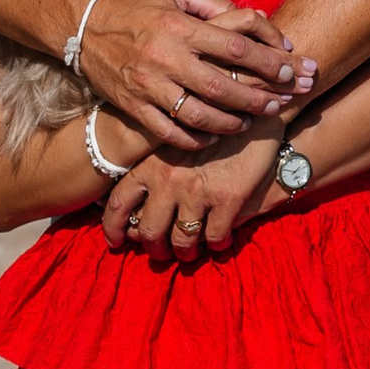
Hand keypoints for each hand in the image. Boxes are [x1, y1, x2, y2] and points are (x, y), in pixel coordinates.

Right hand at [81, 0, 316, 153]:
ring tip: (249, 123)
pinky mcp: (133, 106)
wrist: (81, 23)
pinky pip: (170, 132)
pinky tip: (214, 136)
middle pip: (223, 87)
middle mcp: (165, 57)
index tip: (288, 70)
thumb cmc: (136, 4)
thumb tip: (256, 20)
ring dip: (230, 123)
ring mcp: (147, 85)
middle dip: (258, 99)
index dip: (267, 61)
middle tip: (280, 104)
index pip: (235, 47)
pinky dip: (196, 139)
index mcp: (179, 26)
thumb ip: (215, 4)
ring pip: (199, 115)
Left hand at [99, 126, 283, 256]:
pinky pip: (215, 237)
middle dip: (154, 249)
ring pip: (182, 241)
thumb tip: (135, 206)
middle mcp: (169, 179)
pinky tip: (220, 241)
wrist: (255, 115)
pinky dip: (217, 245)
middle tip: (161, 253)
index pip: (119, 203)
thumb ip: (154, 170)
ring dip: (185, 253)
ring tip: (190, 253)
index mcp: (150, 164)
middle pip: (149, 231)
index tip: (116, 241)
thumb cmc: (211, 128)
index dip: (113, 228)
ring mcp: (198, 191)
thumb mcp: (173, 143)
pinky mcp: (228, 199)